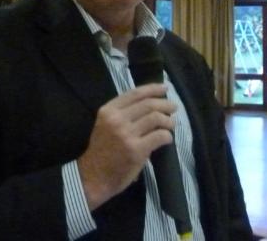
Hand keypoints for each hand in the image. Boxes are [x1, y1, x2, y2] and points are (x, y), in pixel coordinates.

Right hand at [77, 83, 175, 209]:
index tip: (165, 88)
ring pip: (156, 118)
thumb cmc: (102, 151)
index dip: (153, 89)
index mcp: (108, 111)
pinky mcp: (136, 150)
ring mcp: (127, 135)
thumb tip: (151, 103)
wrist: (93, 178)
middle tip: (174, 108)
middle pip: (149, 104)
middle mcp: (117, 120)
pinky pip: (159, 136)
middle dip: (165, 104)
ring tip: (172, 124)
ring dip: (168, 120)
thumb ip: (123, 113)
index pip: (135, 93)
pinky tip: (167, 139)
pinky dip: (167, 136)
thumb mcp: (105, 125)